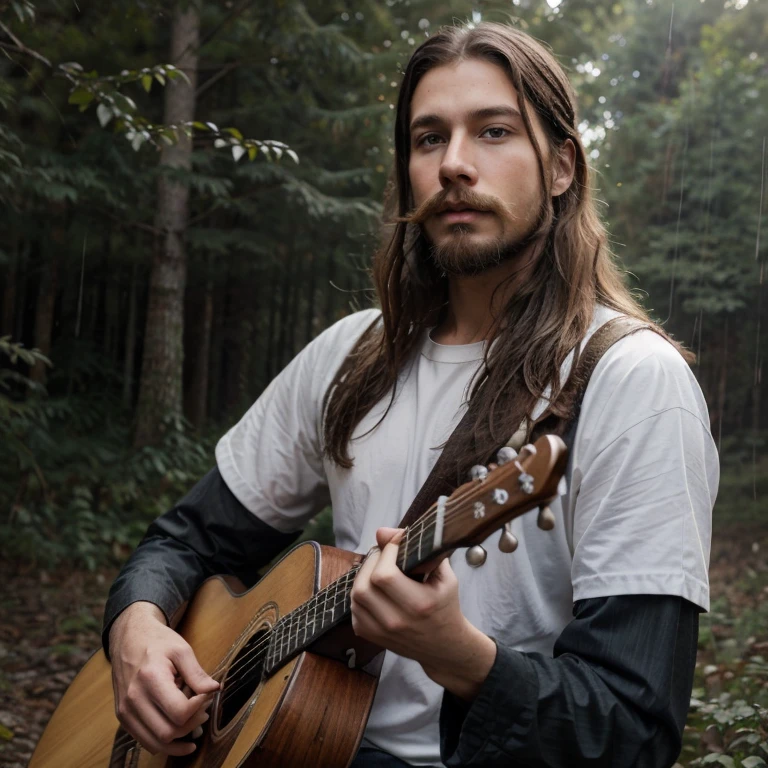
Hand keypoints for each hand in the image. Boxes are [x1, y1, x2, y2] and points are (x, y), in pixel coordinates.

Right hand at [109, 601, 219, 755]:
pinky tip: (179, 730)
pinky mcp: (123, 717)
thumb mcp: (181, 649)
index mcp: (150, 678)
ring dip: (179, 738)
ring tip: (194, 722)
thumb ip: (197, 673)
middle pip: (168, 732)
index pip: (180, 712)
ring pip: (156, 743)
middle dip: (192, 724)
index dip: (199, 707)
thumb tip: (215, 690)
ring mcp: (125, 711)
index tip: (206, 695)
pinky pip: (145, 741)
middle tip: (203, 710)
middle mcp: (133, 699)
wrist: (128, 638)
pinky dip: (164, 741)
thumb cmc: (158, 641)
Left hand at [350, 528, 496, 699]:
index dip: (386, 551)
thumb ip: (418, 551)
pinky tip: (374, 588)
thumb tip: (383, 531)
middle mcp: (397, 621)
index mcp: (419, 604)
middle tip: (383, 553)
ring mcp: (382, 632)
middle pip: (365, 585)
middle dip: (372, 561)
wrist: (444, 646)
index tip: (396, 542)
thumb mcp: (444, 575)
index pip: (385, 574)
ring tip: (377, 567)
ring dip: (363, 576)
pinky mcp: (371, 637)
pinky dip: (360, 593)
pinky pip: (354, 609)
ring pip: (356, 596)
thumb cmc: (446, 606)